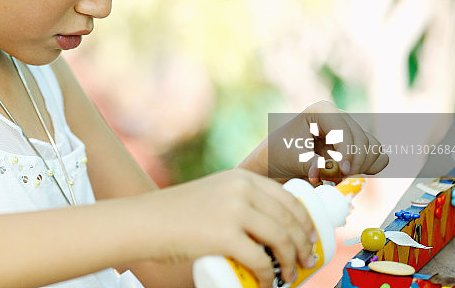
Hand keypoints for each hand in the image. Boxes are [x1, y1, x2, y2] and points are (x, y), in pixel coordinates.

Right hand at [149, 168, 315, 287]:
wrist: (144, 221)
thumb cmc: (175, 213)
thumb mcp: (212, 193)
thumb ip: (235, 198)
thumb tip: (265, 224)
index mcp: (241, 178)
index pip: (288, 199)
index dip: (306, 222)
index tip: (310, 239)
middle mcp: (241, 189)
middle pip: (290, 220)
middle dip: (304, 245)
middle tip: (305, 262)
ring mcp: (233, 211)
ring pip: (281, 240)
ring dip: (292, 263)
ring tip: (290, 275)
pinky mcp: (224, 236)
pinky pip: (261, 261)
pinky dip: (270, 278)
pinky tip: (269, 285)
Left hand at [266, 101, 388, 183]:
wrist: (280, 160)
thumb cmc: (281, 154)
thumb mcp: (292, 158)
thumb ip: (310, 165)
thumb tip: (320, 173)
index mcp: (321, 111)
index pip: (343, 129)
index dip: (347, 151)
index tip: (343, 171)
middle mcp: (339, 117)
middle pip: (362, 140)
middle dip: (354, 163)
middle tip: (341, 180)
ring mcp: (350, 130)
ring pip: (373, 148)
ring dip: (362, 167)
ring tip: (340, 177)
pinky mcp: (357, 145)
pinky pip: (377, 155)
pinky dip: (370, 168)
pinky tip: (352, 174)